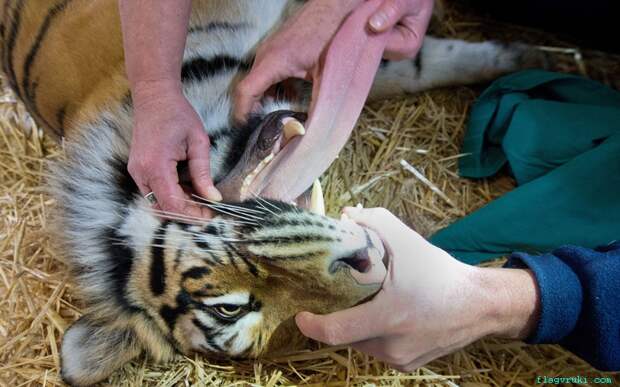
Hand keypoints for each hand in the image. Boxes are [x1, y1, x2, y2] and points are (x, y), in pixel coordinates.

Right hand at [128, 80, 220, 217]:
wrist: (154, 97)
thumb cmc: (178, 115)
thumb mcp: (198, 142)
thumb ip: (203, 172)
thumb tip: (213, 198)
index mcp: (156, 165)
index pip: (173, 204)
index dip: (193, 214)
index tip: (211, 215)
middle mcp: (141, 172)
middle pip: (163, 209)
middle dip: (186, 213)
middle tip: (208, 209)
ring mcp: (136, 172)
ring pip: (156, 204)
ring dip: (178, 206)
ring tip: (199, 197)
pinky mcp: (137, 170)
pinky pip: (153, 193)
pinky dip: (170, 197)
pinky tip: (186, 188)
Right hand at [234, 0, 433, 121]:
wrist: (339, 4)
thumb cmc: (335, 35)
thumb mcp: (328, 75)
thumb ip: (319, 102)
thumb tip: (314, 130)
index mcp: (274, 61)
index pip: (245, 92)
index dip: (242, 115)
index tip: (247, 132)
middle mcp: (267, 53)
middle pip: (250, 89)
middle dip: (254, 112)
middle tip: (266, 134)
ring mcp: (272, 48)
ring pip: (260, 81)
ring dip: (266, 100)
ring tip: (279, 120)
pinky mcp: (280, 46)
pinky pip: (270, 72)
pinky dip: (276, 88)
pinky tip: (292, 99)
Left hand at [296, 207, 539, 370]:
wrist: (479, 305)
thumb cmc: (441, 273)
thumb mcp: (408, 241)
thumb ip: (374, 223)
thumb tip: (345, 216)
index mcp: (387, 317)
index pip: (335, 331)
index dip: (311, 324)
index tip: (300, 314)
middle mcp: (390, 344)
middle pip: (346, 335)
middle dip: (335, 316)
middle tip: (332, 297)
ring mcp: (399, 359)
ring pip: (361, 343)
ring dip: (355, 324)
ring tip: (363, 302)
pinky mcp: (407, 365)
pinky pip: (377, 349)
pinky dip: (372, 334)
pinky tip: (383, 314)